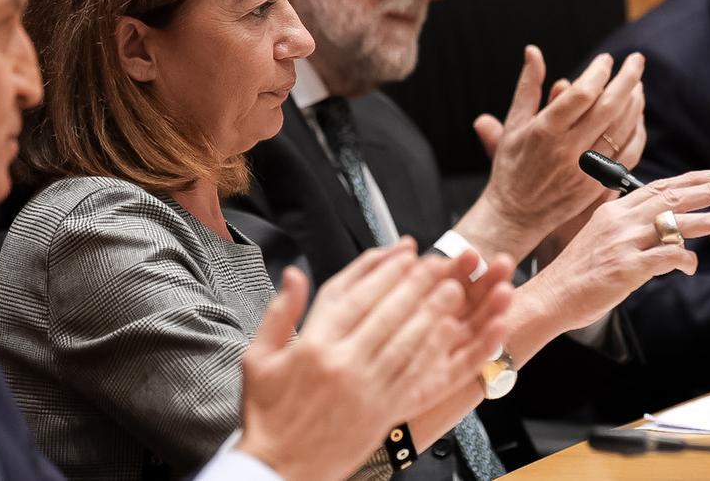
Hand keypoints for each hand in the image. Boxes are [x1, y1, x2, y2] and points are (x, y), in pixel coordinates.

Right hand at [235, 239, 512, 480]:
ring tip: (452, 288)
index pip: (352, 294)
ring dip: (433, 311)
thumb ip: (280, 312)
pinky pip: (416, 375)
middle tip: (437, 260)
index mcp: (312, 345)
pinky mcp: (384, 411)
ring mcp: (367, 388)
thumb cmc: (267, 415)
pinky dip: (435, 351)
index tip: (402, 250)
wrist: (277, 469)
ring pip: (408, 340)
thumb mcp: (257, 357)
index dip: (381, 268)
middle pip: (388, 311)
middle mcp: (343, 363)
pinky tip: (449, 334)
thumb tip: (293, 273)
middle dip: (416, 282)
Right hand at [464, 47, 645, 256]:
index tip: (606, 59)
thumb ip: (528, 86)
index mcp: (544, 131)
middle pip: (610, 107)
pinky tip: (636, 117)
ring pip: (623, 128)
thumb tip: (533, 51)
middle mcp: (567, 150)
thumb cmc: (511, 166)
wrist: (515, 214)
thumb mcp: (513, 124)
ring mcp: (586, 169)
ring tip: (637, 84)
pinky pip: (628, 153)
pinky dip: (636, 131)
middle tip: (637, 60)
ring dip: (635, 103)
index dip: (598, 72)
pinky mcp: (598, 184)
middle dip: (628, 79)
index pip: (582, 93)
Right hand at [529, 169, 709, 331]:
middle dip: (707, 192)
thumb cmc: (574, 274)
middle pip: (671, 198)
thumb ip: (625, 229)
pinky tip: (691, 266)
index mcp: (611, 213)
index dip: (687, 180)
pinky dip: (686, 260)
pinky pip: (670, 257)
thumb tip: (661, 232)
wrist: (551, 296)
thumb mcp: (597, 239)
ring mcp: (624, 244)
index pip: (655, 188)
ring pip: (676, 223)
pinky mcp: (628, 267)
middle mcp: (619, 222)